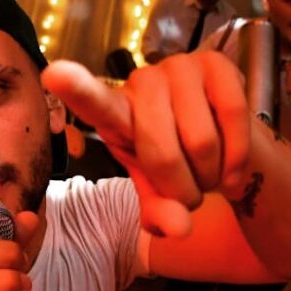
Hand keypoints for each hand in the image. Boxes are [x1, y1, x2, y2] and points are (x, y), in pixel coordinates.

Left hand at [42, 53, 250, 236]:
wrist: (222, 142)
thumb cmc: (177, 162)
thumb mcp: (157, 190)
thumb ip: (159, 210)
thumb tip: (178, 227)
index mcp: (115, 114)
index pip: (94, 103)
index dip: (76, 89)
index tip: (53, 74)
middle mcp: (142, 83)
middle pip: (161, 152)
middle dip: (182, 189)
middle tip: (189, 192)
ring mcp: (178, 68)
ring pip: (201, 141)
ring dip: (211, 175)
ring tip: (207, 171)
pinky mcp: (217, 63)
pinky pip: (233, 118)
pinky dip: (237, 156)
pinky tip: (232, 165)